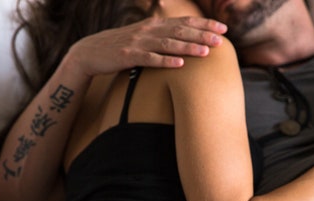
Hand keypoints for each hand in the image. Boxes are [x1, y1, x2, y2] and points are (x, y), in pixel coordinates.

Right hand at [65, 16, 226, 76]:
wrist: (90, 52)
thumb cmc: (121, 47)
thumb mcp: (142, 37)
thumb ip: (161, 36)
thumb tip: (183, 39)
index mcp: (154, 24)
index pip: (184, 22)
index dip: (204, 25)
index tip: (222, 30)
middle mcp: (148, 30)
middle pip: (180, 31)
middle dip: (201, 35)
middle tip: (220, 40)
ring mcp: (138, 42)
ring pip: (168, 44)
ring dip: (188, 48)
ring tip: (205, 52)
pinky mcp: (129, 56)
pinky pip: (150, 59)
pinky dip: (166, 62)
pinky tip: (180, 65)